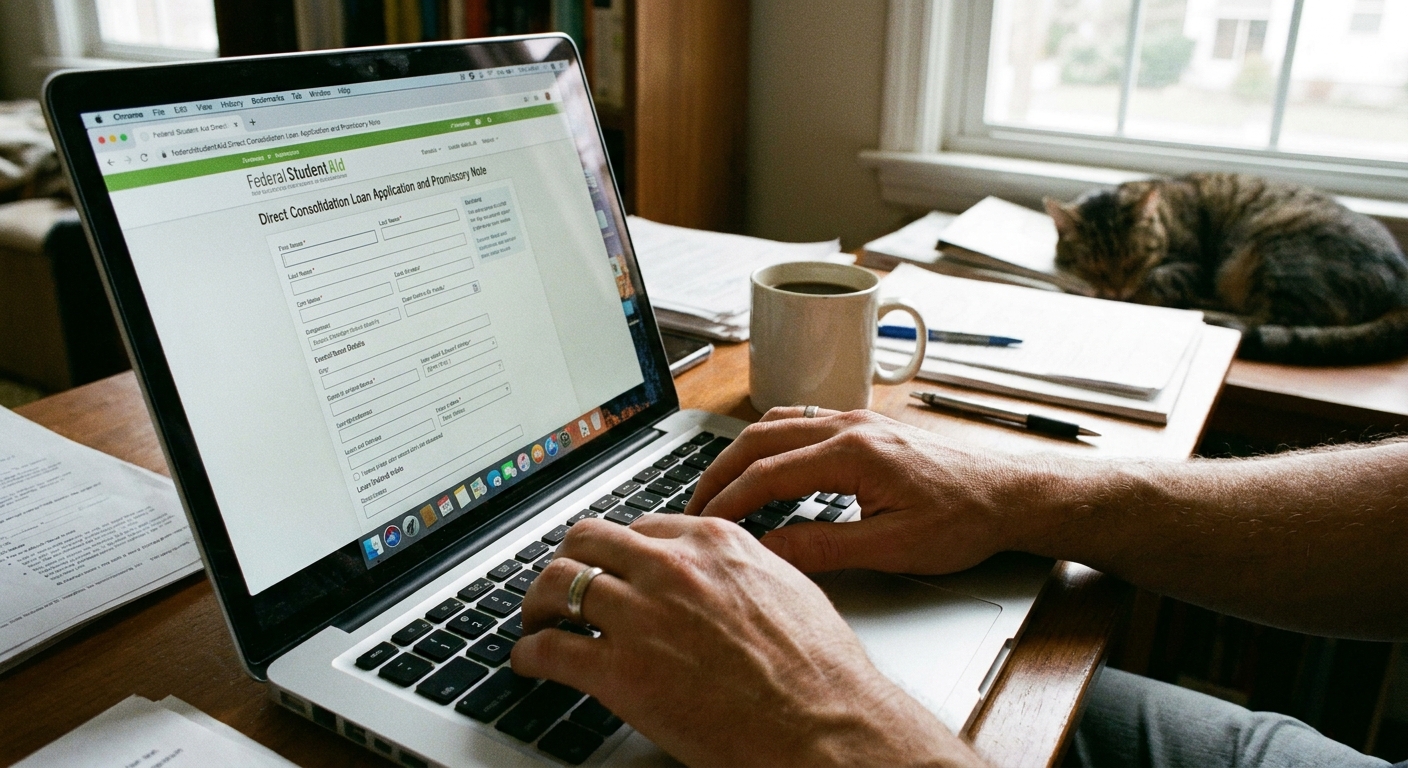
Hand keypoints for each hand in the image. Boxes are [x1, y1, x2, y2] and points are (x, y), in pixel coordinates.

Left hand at [511, 515, 980, 766]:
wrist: (827, 726)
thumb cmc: (820, 671)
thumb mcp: (787, 588)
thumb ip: (739, 569)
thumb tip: (717, 574)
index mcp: (714, 542)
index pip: (639, 527)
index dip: (616, 552)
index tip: (608, 567)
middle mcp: (673, 568)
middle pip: (587, 541)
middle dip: (568, 563)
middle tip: (560, 587)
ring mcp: (643, 616)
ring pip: (558, 585)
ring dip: (537, 603)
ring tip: (534, 621)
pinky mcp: (621, 671)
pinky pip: (549, 649)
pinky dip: (529, 654)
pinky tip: (530, 662)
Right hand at [684, 408, 1044, 574]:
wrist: (1012, 495)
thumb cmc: (965, 520)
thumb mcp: (893, 548)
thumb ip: (824, 547)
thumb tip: (769, 551)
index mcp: (853, 453)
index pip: (767, 473)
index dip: (727, 501)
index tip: (701, 524)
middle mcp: (850, 426)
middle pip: (760, 439)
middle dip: (719, 472)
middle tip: (692, 506)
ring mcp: (858, 420)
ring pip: (778, 424)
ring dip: (741, 453)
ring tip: (718, 487)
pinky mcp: (867, 427)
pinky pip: (801, 424)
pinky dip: (769, 443)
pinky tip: (765, 465)